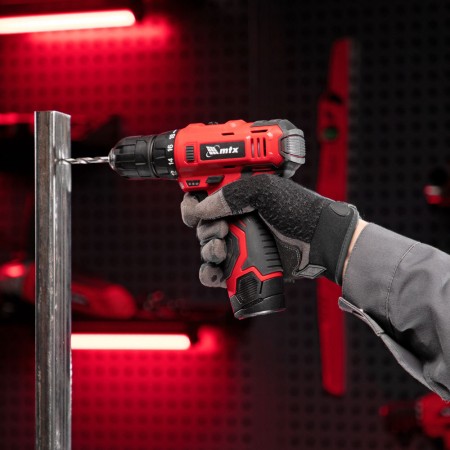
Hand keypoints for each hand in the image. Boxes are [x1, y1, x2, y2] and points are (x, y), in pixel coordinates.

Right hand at [181, 174, 359, 286]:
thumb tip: (201, 209)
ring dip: (207, 251)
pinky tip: (214, 273)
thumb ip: (232, 194)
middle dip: (205, 230)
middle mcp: (238, 220)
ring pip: (208, 250)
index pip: (206, 199)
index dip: (194, 205)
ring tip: (221, 250)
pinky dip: (209, 275)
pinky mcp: (244, 267)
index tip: (192, 211)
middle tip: (222, 230)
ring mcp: (241, 245)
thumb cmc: (298, 211)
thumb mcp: (265, 190)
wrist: (321, 242)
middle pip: (203, 227)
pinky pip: (218, 273)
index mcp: (240, 198)